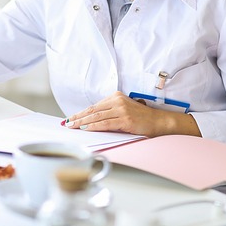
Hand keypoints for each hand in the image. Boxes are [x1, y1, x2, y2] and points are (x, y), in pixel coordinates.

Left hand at [63, 91, 200, 137]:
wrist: (159, 122)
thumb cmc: (141, 119)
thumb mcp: (124, 111)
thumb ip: (109, 112)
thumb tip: (91, 121)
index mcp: (116, 97)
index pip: (94, 106)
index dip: (81, 113)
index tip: (70, 118)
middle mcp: (118, 101)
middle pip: (93, 110)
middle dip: (78, 117)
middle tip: (66, 123)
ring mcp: (121, 109)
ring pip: (96, 116)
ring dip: (82, 122)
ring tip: (72, 126)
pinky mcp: (125, 119)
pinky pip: (105, 123)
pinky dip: (93, 126)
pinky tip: (85, 128)